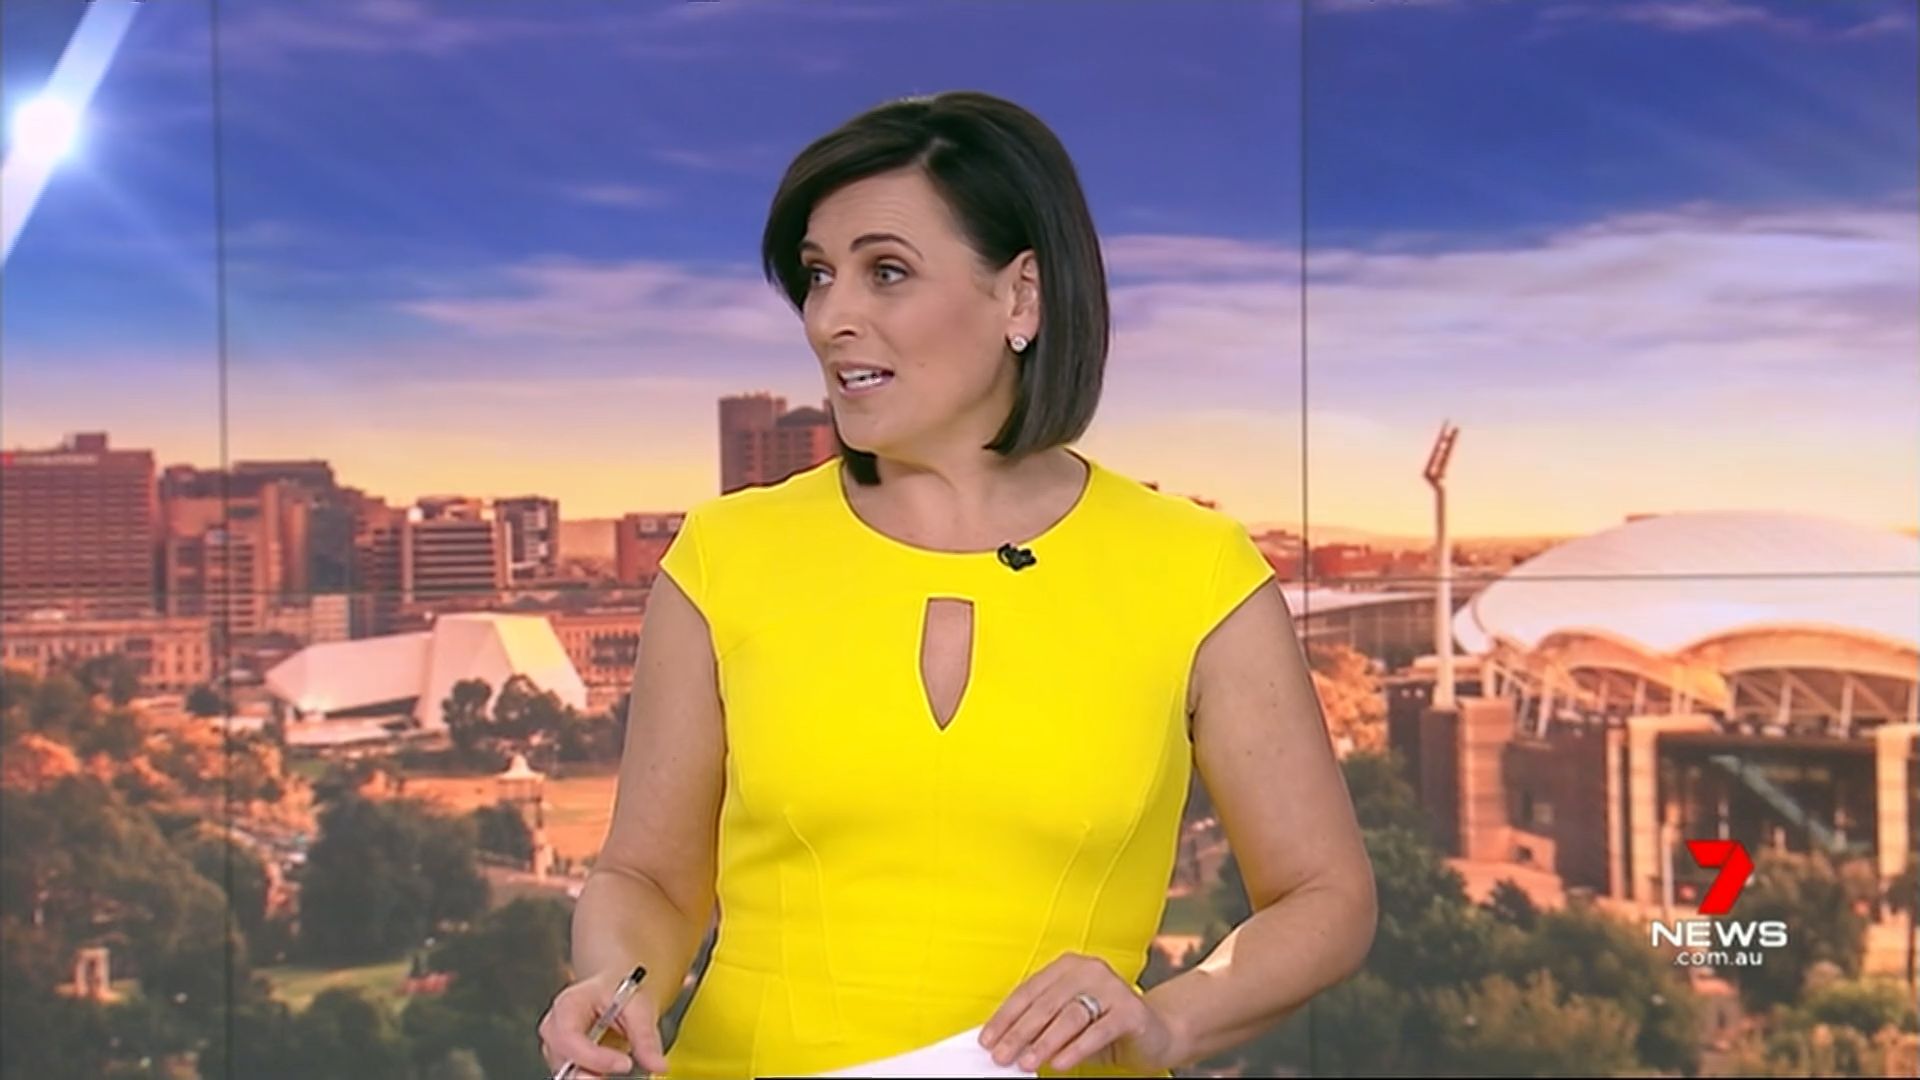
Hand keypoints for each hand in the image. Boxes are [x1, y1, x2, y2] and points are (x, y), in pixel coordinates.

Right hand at [537, 967, 668, 1078]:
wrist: (616, 991)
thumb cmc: (620, 991)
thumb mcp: (638, 1006)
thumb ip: (646, 1038)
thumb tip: (658, 1065)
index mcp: (568, 1004)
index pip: (570, 1036)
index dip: (594, 1056)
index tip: (625, 1064)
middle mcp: (556, 1028)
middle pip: (563, 1060)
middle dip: (588, 1075)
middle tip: (621, 1070)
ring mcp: (558, 1048)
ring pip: (566, 1074)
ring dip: (591, 1077)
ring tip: (618, 1067)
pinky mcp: (566, 1063)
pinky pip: (574, 1077)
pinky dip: (594, 1078)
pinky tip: (609, 1076)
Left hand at [978, 953, 1179, 1074]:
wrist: (1156, 1032)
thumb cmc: (1104, 1025)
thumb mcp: (1068, 1021)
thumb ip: (1041, 1023)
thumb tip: (1003, 1041)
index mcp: (1068, 966)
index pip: (1028, 991)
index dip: (1005, 1017)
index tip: (988, 1039)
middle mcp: (1089, 970)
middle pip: (1045, 1004)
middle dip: (1019, 1033)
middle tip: (1002, 1055)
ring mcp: (1112, 988)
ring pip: (1069, 1016)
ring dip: (1044, 1042)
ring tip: (1026, 1062)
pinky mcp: (1131, 1010)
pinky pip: (1097, 1031)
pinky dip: (1075, 1048)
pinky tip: (1059, 1063)